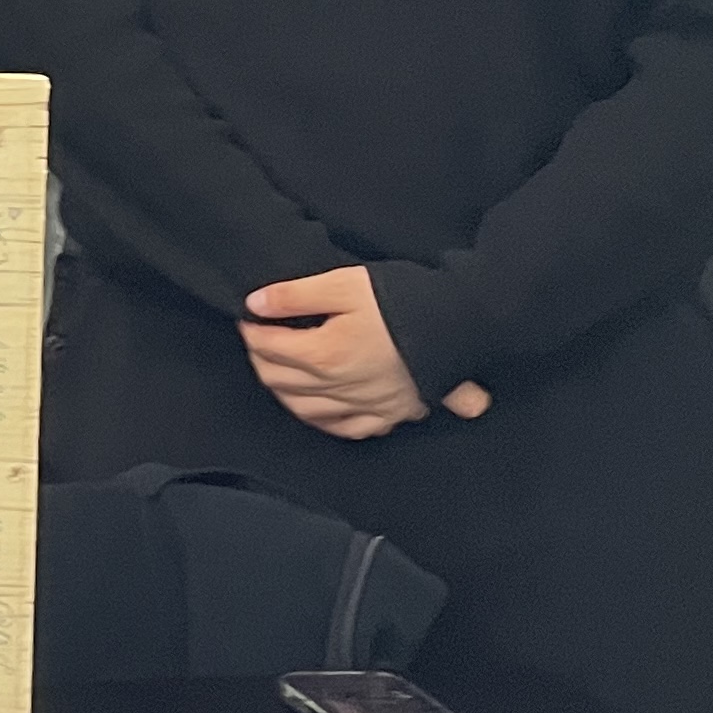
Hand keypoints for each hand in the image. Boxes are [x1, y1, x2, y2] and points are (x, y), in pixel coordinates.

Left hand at [240, 265, 491, 438]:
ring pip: (305, 410)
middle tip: (259, 340)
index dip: (252, 330)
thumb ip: (295, 295)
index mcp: (325, 354)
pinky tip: (318, 411)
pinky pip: (346, 429)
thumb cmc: (404, 299)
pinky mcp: (392, 413)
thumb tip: (256, 304)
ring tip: (278, 371)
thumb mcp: (345, 283)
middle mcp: (340, 388)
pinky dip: (323, 421)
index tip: (248, 317)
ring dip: (283, 391)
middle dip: (261, 359)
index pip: (269, 348)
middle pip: (280, 381)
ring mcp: (366, 405)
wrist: (463, 322)